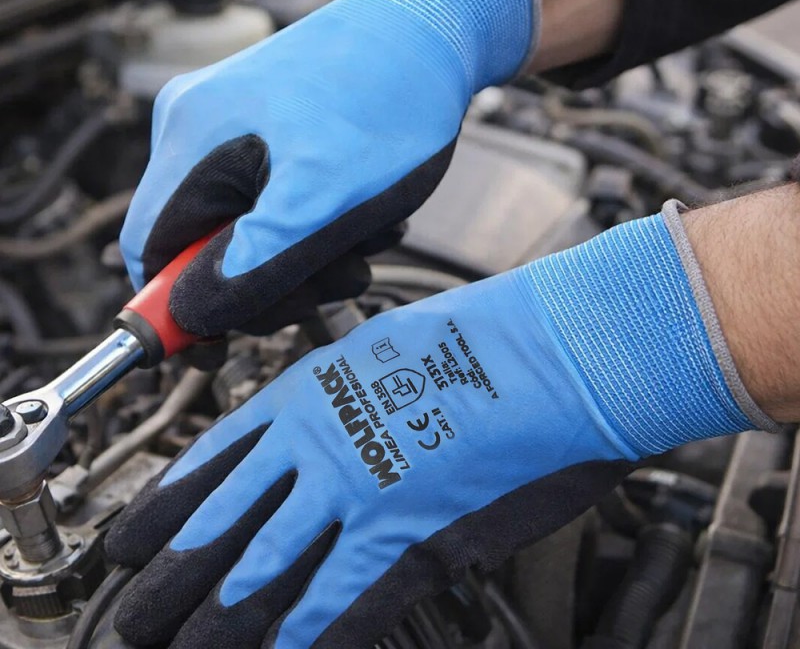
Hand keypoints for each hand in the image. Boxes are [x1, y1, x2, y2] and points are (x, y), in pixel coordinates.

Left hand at [106, 203, 767, 647]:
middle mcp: (320, 444)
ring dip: (219, 621)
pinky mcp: (407, 537)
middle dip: (170, 580)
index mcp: (311, 392)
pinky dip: (305, 639)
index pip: (215, 457)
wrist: (550, 353)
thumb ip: (341, 386)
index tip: (130, 540)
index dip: (166, 506)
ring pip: (266, 571)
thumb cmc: (480, 338)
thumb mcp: (386, 345)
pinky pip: (341, 601)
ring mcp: (357, 492)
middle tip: (130, 617)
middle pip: (223, 523)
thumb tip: (318, 418)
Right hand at [119, 0, 537, 336]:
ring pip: (243, 231)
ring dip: (303, 257)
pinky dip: (313, 227)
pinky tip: (361, 217)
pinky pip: (270, 202)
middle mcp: (197, 129)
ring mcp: (232, 127)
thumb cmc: (387, 99)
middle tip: (337, 281)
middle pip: (200, 247)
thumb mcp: (325, 197)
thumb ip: (256, 263)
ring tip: (365, 242)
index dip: (179, 310)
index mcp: (192, 141)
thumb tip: (193, 316)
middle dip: (268, 282)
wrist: (432, 28)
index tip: (222, 350)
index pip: (151, 252)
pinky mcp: (266, 130)